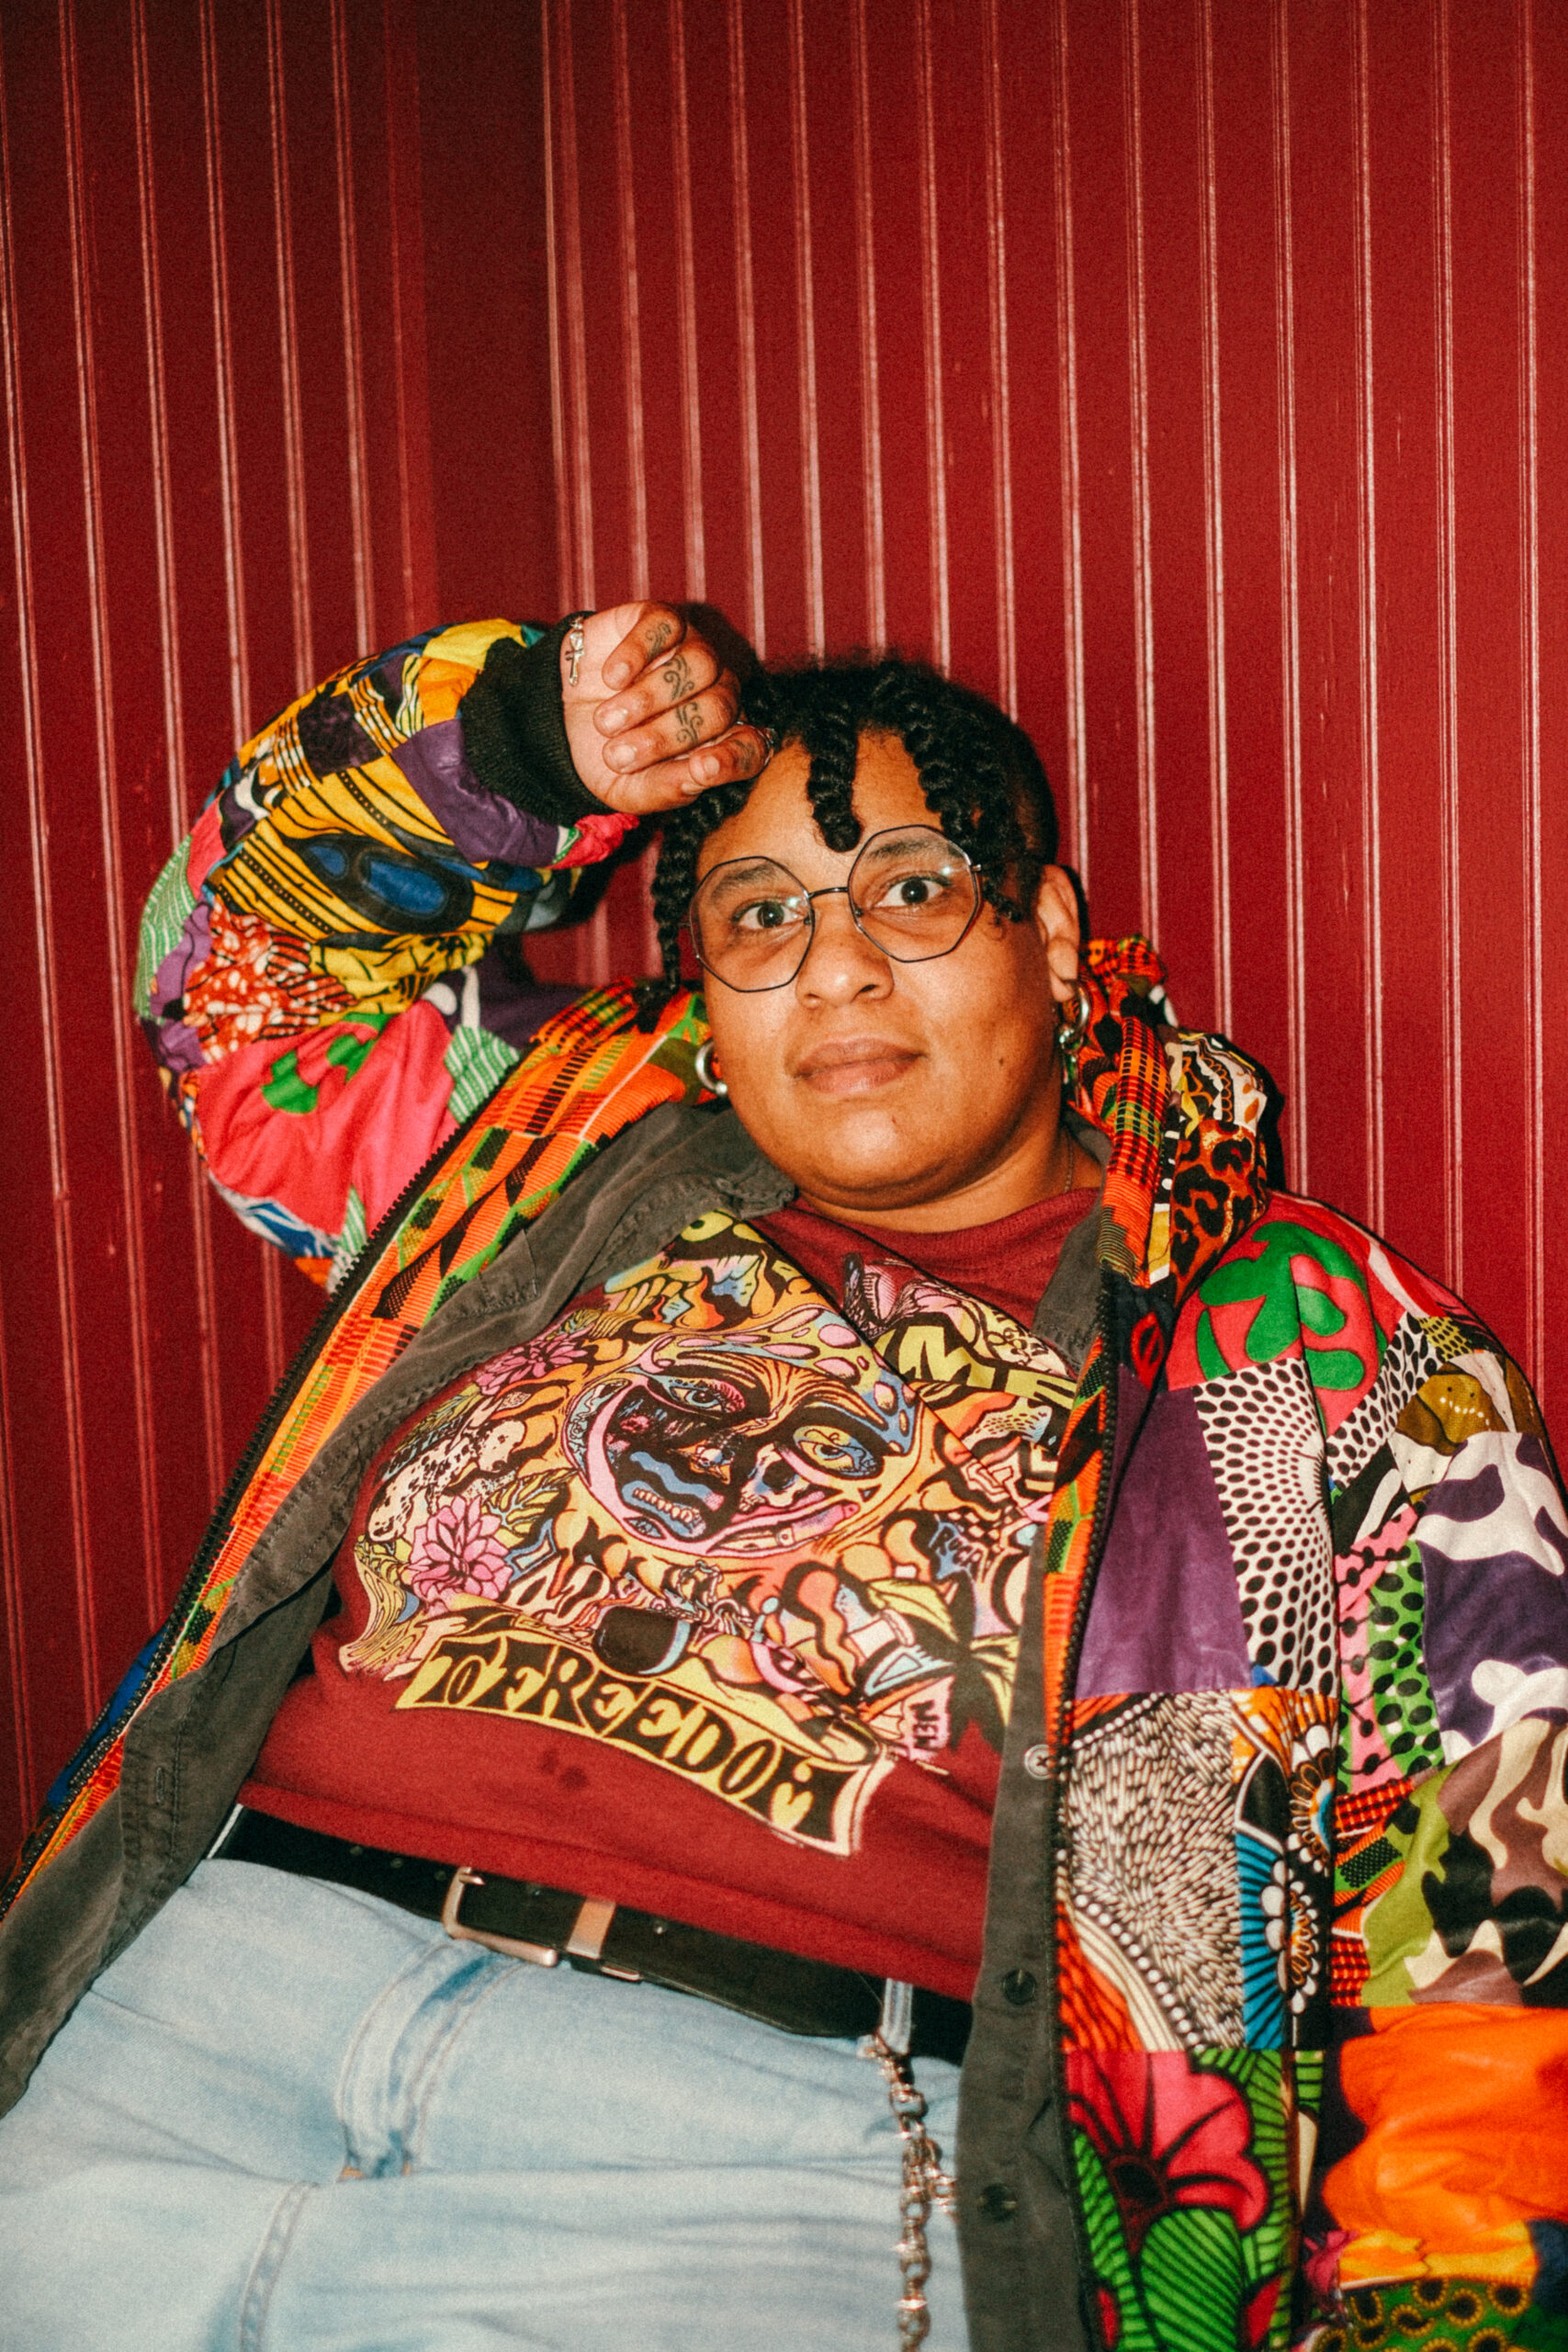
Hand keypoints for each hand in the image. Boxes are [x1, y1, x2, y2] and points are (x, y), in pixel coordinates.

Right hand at [560, 602, 771, 814]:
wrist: (563, 718)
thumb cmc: (608, 758)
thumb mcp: (631, 790)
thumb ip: (668, 790)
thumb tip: (701, 772)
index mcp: (719, 740)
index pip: (751, 747)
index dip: (733, 758)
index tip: (702, 769)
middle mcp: (715, 692)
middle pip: (720, 707)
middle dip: (668, 735)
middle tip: (619, 756)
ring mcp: (692, 650)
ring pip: (700, 663)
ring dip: (649, 698)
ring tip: (607, 721)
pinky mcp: (662, 619)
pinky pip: (667, 625)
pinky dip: (637, 653)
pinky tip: (611, 678)